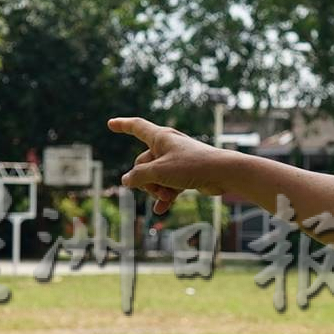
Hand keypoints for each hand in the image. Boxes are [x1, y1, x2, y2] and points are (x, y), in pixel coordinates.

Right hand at [107, 116, 228, 214]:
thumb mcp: (159, 172)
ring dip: (157, 190)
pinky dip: (165, 196)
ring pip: (155, 177)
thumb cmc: (192, 166)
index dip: (122, 125)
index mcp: (160, 137)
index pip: (137, 127)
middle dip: (146, 180)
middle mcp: (167, 146)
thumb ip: (139, 176)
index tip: (110, 123)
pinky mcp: (185, 173)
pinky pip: (168, 185)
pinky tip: (162, 209)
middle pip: (142, 163)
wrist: (223, 174)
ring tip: (167, 196)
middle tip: (158, 187)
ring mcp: (176, 160)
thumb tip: (126, 180)